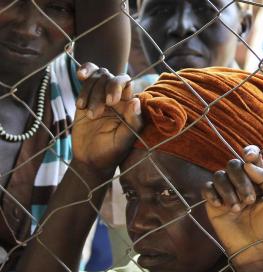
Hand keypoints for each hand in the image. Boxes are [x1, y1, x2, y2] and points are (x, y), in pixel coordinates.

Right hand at [72, 62, 143, 176]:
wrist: (91, 160)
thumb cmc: (111, 152)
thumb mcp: (124, 141)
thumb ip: (132, 122)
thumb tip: (135, 101)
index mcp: (128, 106)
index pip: (126, 83)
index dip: (117, 86)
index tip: (110, 102)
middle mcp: (117, 98)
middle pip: (110, 78)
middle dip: (100, 92)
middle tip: (95, 114)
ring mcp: (100, 96)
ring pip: (97, 77)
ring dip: (89, 92)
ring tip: (86, 113)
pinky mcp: (86, 98)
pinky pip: (87, 78)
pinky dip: (84, 72)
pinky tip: (80, 78)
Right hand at [203, 146, 262, 269]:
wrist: (257, 251)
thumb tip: (247, 164)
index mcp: (259, 180)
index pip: (251, 157)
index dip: (249, 152)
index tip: (249, 158)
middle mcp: (241, 183)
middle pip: (234, 165)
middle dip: (241, 180)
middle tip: (249, 200)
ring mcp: (226, 193)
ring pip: (219, 175)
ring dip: (228, 190)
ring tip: (237, 208)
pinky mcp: (213, 204)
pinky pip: (207, 188)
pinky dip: (212, 193)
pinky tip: (221, 205)